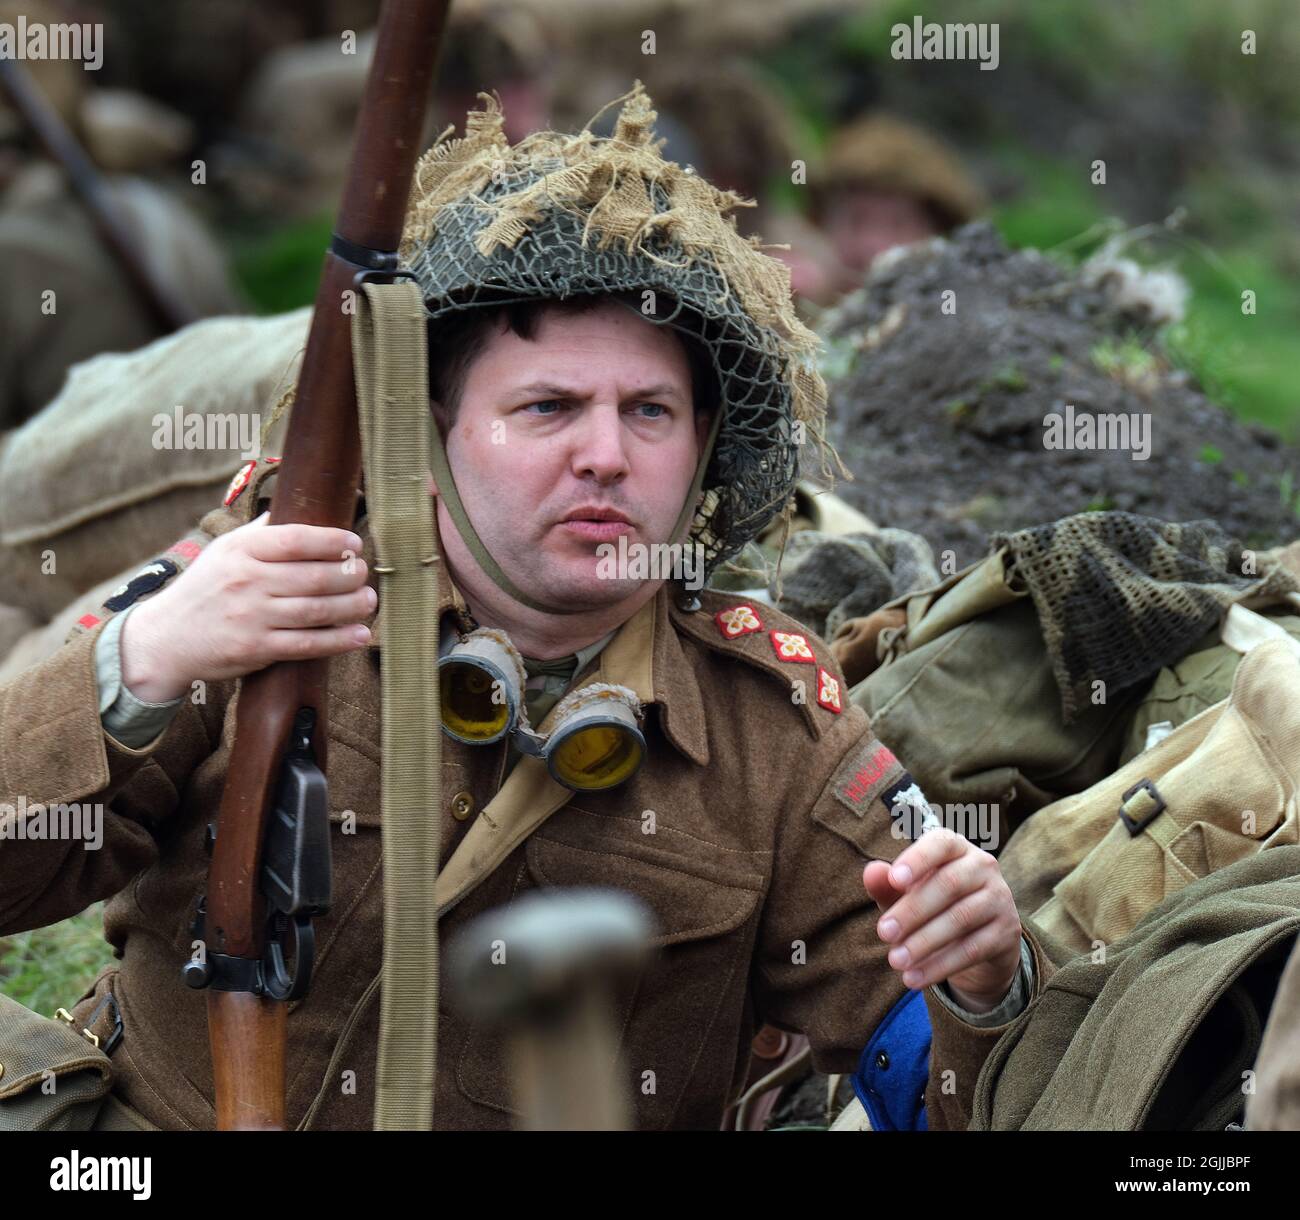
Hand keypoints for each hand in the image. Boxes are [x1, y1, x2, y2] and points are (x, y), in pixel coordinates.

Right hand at [120, 514, 374, 700]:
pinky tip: (360, 635)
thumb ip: (261, 531)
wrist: (166, 638)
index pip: (296, 540)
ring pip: (316, 610)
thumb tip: (298, 504)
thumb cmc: (205, 588)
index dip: (332, 540)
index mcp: (242, 551)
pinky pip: (307, 644)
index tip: (355, 542)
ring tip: (369, 600)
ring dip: (351, 606)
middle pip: (314, 577)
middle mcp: (247, 581)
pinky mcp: (256, 649)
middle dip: (349, 574)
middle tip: (364, 572)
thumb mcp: (224, 550)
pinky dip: (339, 640)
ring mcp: (252, 617)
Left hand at [863, 829, 1021, 1012]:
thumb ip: (888, 884)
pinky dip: (940, 965)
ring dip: (924, 942)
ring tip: (895, 960)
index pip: (942, 843)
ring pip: (961, 918)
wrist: (980, 939)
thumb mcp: (908, 893)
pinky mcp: (1007, 932)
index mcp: (957, 848)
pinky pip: (972, 949)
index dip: (918, 859)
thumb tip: (870, 872)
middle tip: (883, 933)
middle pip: (949, 884)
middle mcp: (983, 867)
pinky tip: (914, 978)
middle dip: (912, 911)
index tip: (894, 879)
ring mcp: (999, 898)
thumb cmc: (934, 904)